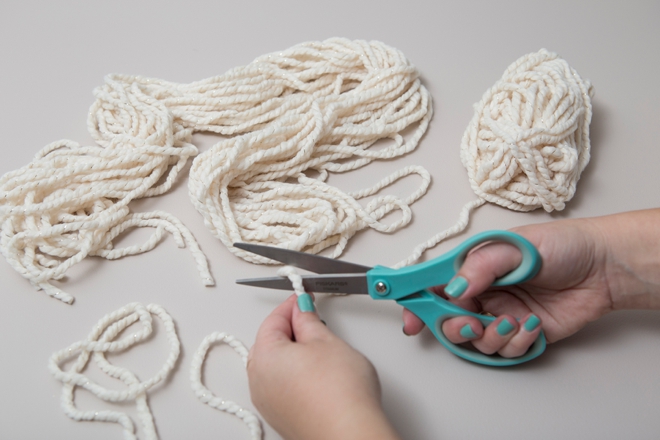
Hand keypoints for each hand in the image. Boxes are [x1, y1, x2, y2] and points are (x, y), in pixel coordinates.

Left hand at [248, 293, 400, 439]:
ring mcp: (268, 403)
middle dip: (291, 329)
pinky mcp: (281, 417)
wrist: (350, 435)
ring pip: (276, 366)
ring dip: (294, 353)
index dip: (292, 305)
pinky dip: (296, 375)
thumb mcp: (327, 341)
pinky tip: (320, 376)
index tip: (306, 298)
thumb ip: (309, 321)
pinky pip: (283, 386)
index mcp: (264, 356)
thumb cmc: (340, 394)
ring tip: (323, 352)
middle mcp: (258, 381)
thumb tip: (302, 311)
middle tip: (315, 322)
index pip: (273, 319)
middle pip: (270, 342)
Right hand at [403, 209, 659, 357]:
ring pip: (477, 340)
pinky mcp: (520, 333)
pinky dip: (516, 342)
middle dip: (455, 327)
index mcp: (473, 268)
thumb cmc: (560, 246)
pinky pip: (505, 350)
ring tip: (514, 320)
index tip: (411, 318)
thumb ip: (479, 267)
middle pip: (449, 319)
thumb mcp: (513, 247)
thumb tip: (454, 288)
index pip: (434, 285)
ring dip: (492, 336)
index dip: (418, 302)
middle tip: (472, 323)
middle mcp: (481, 292)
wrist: (603, 268)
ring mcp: (500, 314)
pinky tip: (532, 325)